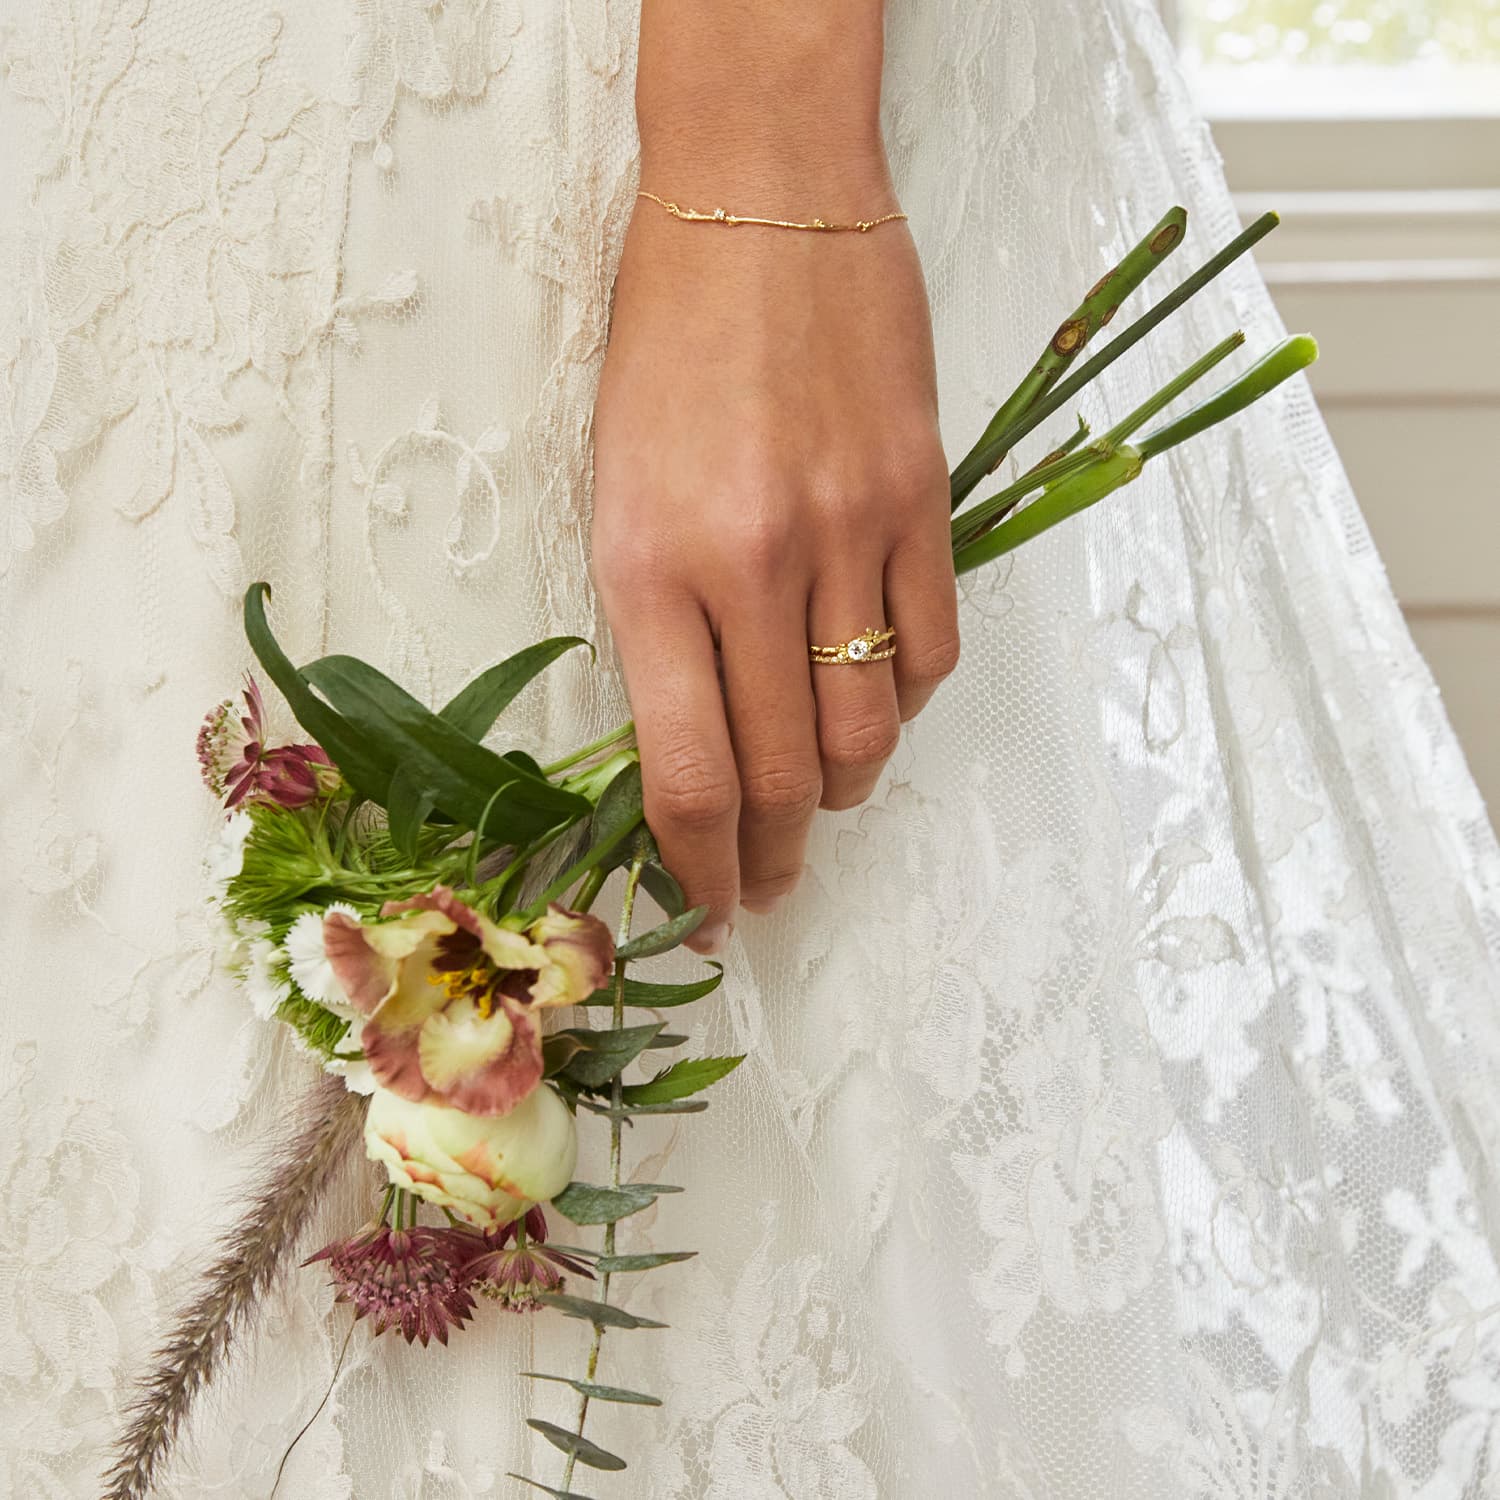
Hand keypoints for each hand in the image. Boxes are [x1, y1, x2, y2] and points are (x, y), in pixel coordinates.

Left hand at [591, 161, 959, 953]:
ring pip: (867, 731)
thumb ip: (656, 623)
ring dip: (842, 791)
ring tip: (821, 801)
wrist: (761, 200)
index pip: (685, 773)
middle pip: (779, 775)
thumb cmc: (665, 342)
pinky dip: (907, 703)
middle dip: (772, 857)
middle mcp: (750, 565)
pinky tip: (880, 703)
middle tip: (770, 886)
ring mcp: (847, 533)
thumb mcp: (616, 490)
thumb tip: (697, 741)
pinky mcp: (922, 499)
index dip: (700, 869)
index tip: (708, 909)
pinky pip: (932, 651)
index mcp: (646, 565)